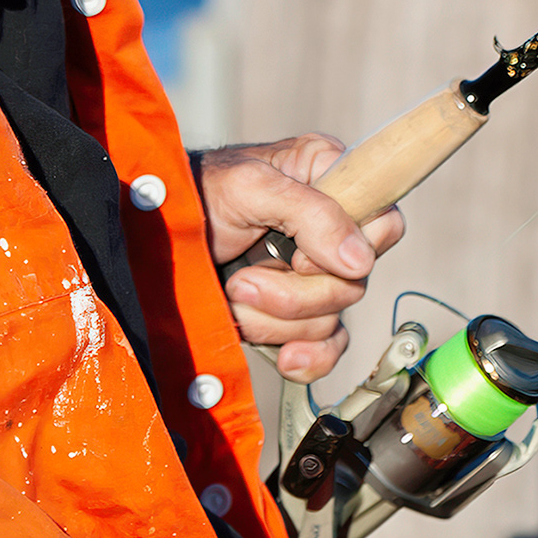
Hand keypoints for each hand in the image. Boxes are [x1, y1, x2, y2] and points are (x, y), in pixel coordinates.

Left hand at [194, 135, 404, 384]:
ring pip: (331, 318)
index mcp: (331, 181)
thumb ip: (310, 213)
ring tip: (235, 294)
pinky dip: (306, 357)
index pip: (384, 223)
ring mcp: (314, 273)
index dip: (345, 247)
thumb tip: (359, 261)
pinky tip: (284, 357)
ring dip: (275, 318)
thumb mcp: (249, 186)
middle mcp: (331, 226)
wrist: (152, 241)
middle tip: (245, 277)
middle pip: (354, 282)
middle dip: (293, 292)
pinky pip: (328, 347)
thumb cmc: (195, 194)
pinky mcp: (297, 313)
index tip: (296, 252)